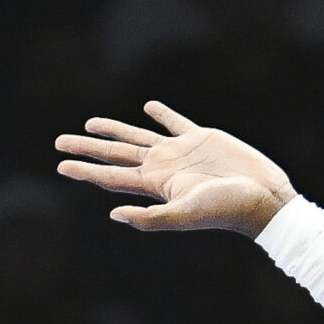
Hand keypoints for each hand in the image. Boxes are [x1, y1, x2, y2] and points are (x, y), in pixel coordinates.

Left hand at [55, 101, 296, 233]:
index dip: (86, 170)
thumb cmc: (227, 209)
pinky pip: (175, 123)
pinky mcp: (202, 138)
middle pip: (116, 155)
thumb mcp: (187, 214)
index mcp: (156, 184)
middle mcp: (163, 167)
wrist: (263, 198)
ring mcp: (180, 152)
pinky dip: (162, 114)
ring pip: (138, 137)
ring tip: (90, 124)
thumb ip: (152, 217)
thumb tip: (114, 215)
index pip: (112, 176)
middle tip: (59, 142)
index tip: (60, 165)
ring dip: (114, 131)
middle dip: (87, 149)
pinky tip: (150, 106)